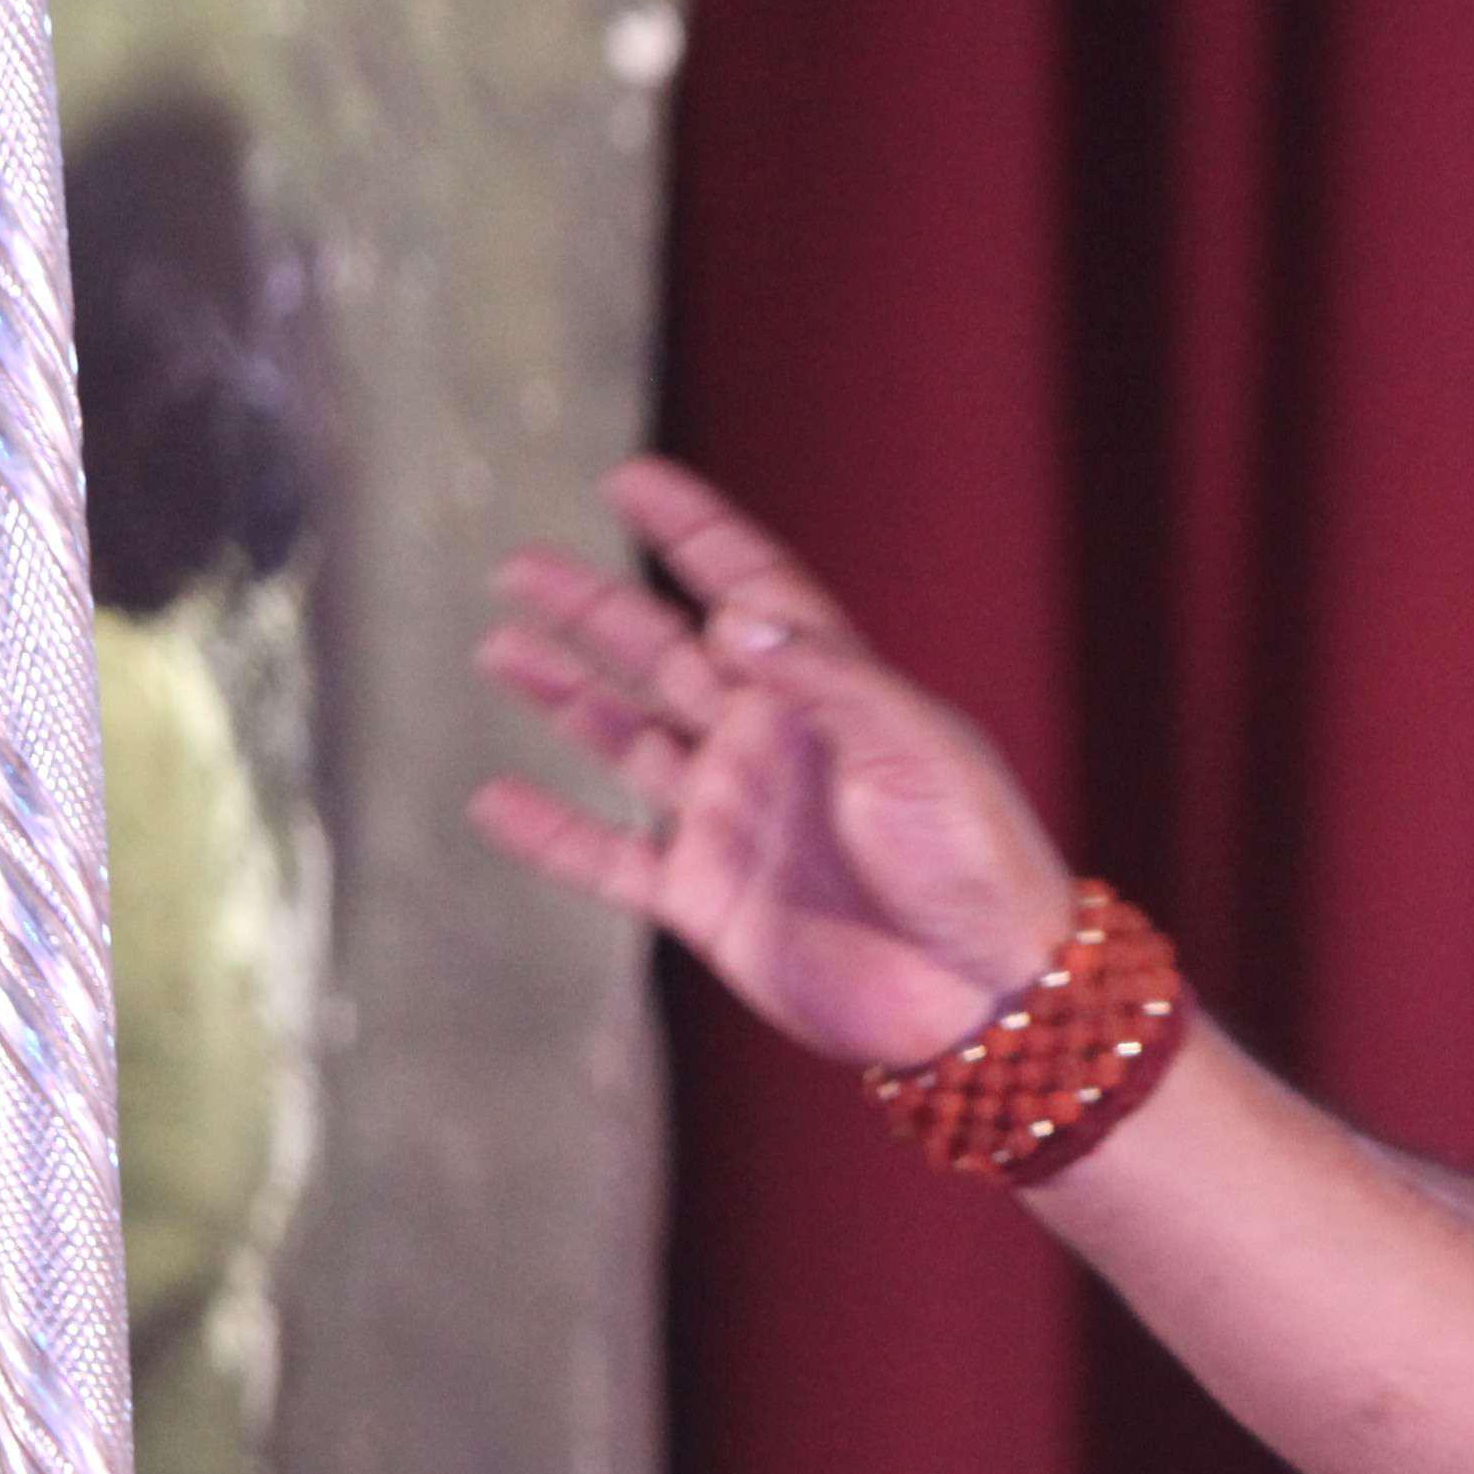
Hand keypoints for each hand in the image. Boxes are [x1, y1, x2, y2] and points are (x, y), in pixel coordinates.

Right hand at [470, 455, 1079, 1068]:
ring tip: (500, 647)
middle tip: (520, 566)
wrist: (981, 992)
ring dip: (565, 696)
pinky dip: (551, 831)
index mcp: (830, 697)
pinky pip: (608, 857)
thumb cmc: (972, 860)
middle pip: (666, 656)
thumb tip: (736, 616)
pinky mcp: (709, 898)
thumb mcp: (915, 752)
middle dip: (596, 610)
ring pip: (626, 740)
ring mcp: (735, 820)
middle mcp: (772, 747)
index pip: (750, 591)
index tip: (631, 480)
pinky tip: (493, 799)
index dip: (694, 535)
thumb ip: (829, 681)